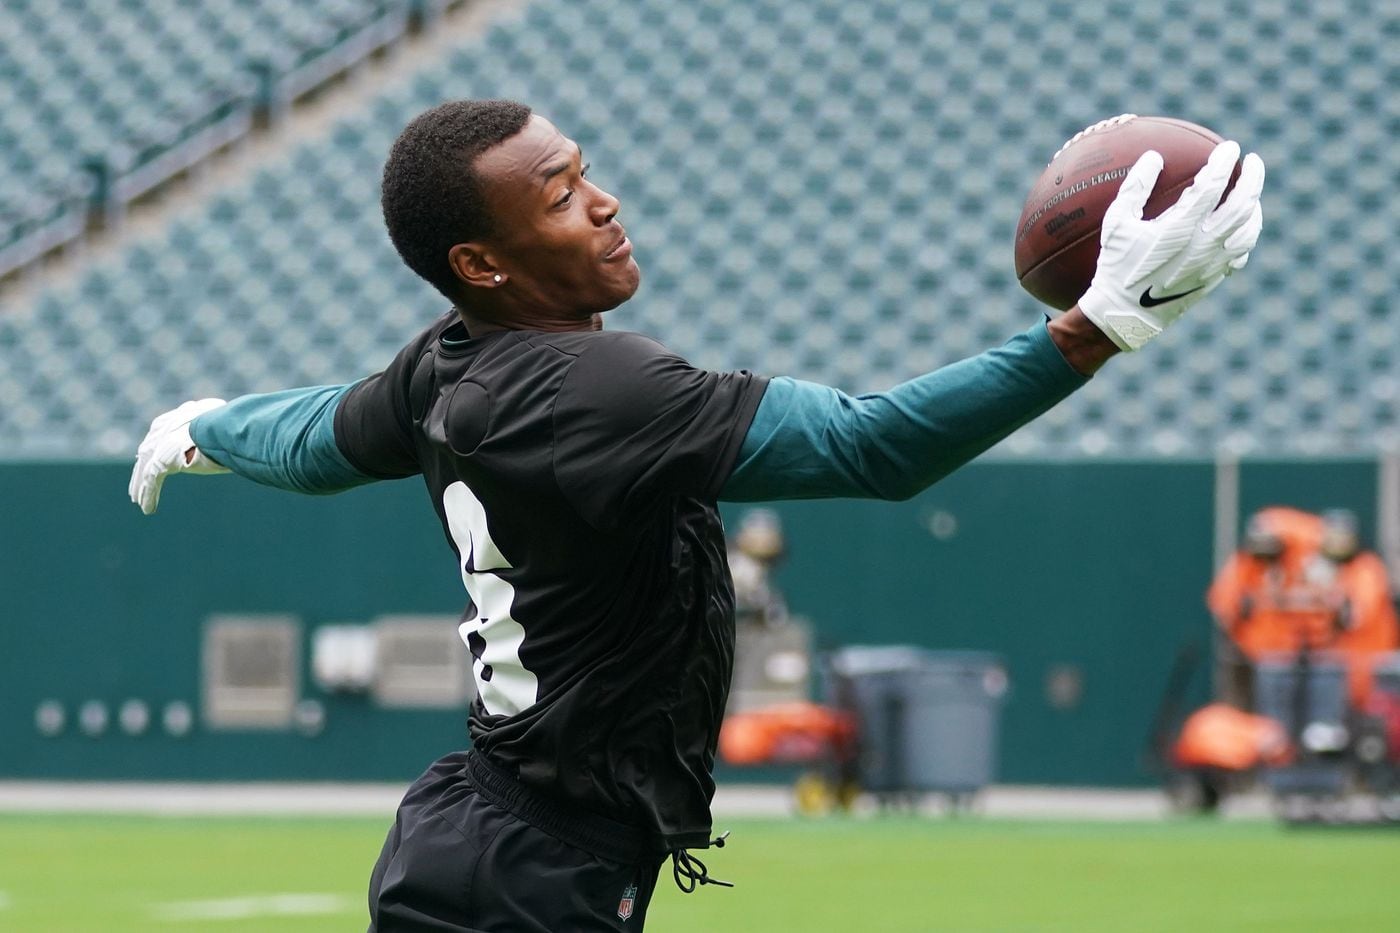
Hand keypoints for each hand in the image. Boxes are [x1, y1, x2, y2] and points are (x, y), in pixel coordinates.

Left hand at [129, 398, 230, 514]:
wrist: (215, 428)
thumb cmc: (221, 425)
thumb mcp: (214, 427)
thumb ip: (211, 434)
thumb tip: (226, 437)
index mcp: (171, 421)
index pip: (159, 439)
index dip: (155, 453)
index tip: (153, 463)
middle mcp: (158, 433)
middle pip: (146, 456)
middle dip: (141, 471)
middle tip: (138, 485)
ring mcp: (156, 448)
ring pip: (145, 472)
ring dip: (142, 488)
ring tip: (140, 502)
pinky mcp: (158, 464)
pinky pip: (151, 483)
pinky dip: (150, 496)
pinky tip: (147, 509)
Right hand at [1078, 141, 1264, 349]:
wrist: (1124, 314)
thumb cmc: (1116, 266)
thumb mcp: (1115, 224)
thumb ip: (1135, 187)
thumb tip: (1153, 156)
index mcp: (1180, 228)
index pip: (1214, 185)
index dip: (1225, 162)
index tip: (1230, 147)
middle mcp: (1203, 244)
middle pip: (1244, 203)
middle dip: (1253, 177)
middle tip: (1253, 161)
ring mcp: (1213, 263)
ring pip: (1250, 228)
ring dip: (1254, 205)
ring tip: (1250, 194)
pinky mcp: (1214, 278)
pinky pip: (1241, 252)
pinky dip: (1246, 234)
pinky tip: (1239, 228)